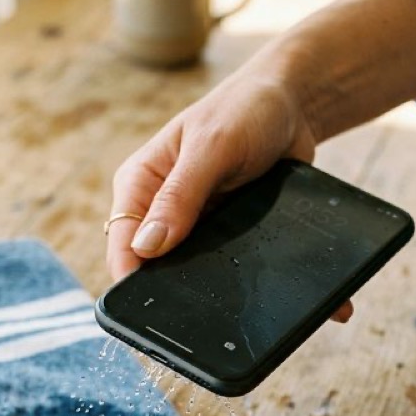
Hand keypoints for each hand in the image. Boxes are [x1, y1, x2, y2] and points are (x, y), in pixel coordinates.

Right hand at [106, 63, 353, 322]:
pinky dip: (224, 275)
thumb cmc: (245, 111)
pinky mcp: (219, 232)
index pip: (121, 242)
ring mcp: (190, 223)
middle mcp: (158, 207)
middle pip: (149, 263)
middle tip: (191, 309)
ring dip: (197, 283)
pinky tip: (239, 289)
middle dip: (164, 285)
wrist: (293, 106)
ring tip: (217, 302)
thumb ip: (180, 195)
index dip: (131, 277)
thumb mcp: (212, 147)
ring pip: (182, 269)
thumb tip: (146, 247)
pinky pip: (215, 264)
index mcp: (140, 182)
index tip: (152, 305)